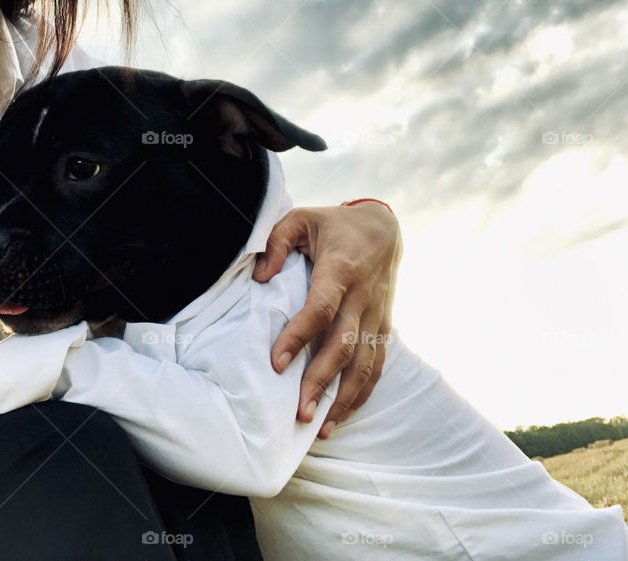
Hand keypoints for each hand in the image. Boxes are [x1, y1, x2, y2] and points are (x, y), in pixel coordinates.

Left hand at [253, 201, 401, 436]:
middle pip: (344, 346)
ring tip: (320, 426)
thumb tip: (259, 277)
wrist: (382, 227)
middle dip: (321, 381)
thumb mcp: (300, 219)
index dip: (299, 336)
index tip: (276, 363)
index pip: (321, 309)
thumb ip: (275, 242)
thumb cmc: (333, 225)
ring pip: (365, 364)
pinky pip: (377, 365)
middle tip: (298, 412)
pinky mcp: (384, 327)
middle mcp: (363, 297)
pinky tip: (342, 415)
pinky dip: (362, 393)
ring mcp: (377, 315)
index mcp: (341, 269)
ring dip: (344, 398)